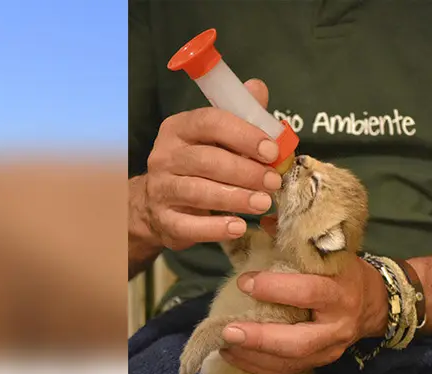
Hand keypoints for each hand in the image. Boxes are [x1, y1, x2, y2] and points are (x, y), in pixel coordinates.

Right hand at [133, 79, 282, 250]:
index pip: (209, 122)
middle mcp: (165, 155)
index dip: (243, 135)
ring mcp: (161, 189)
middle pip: (206, 160)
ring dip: (235, 198)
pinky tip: (239, 227)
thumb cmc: (199, 165)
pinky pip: (189, 225)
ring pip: (198, 191)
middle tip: (273, 182)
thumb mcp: (216, 137)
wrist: (157, 205)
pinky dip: (215, 228)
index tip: (272, 151)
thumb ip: (240, 116)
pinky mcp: (164, 220)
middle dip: (245, 171)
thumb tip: (258, 88)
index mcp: (179, 128)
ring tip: (263, 203)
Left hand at [219, 236, 388, 373]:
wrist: (375, 303)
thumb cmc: (343, 271)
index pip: (310, 292)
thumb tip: (263, 218)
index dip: (276, 288)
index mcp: (341, 289)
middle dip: (261, 337)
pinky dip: (258, 366)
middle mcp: (338, 324)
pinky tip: (232, 355)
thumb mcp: (328, 250)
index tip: (244, 281)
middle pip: (300, 340)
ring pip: (291, 361)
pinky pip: (287, 371)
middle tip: (228, 329)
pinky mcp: (321, 363)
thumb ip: (296, 238)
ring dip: (254, 356)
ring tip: (223, 344)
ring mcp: (331, 349)